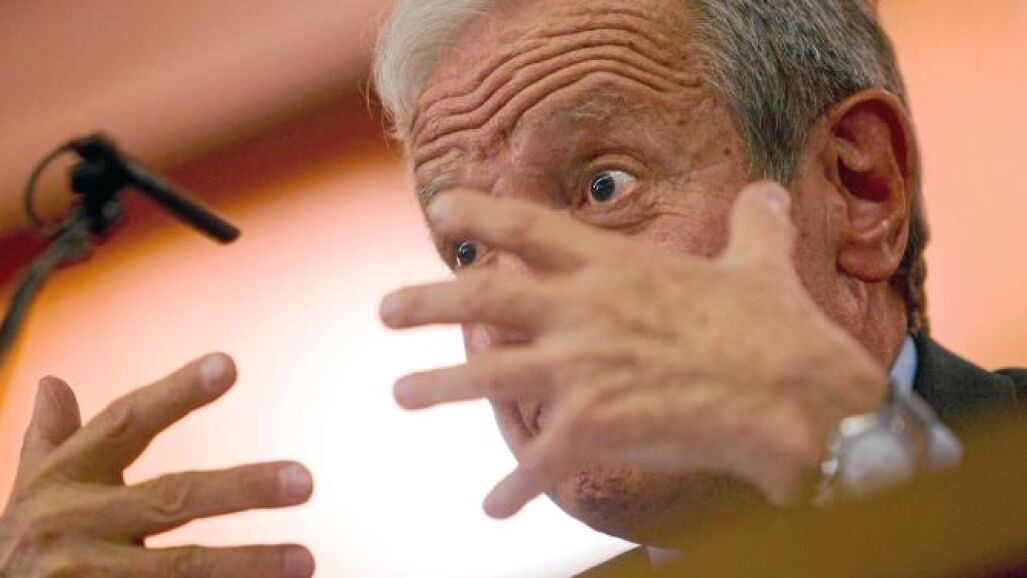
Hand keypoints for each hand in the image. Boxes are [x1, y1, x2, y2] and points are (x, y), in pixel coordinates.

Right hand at [0, 354, 314, 577]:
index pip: (125, 422)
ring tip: (305, 561)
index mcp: (63, 476)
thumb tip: (53, 383)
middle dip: (242, 489)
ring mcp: (83, 576)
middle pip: (172, 498)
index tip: (229, 364)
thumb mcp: (33, 486)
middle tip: (306, 481)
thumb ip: (52, 438)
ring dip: (248, 565)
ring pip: (181, 567)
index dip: (176, 393)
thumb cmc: (26, 538)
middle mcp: (73, 522)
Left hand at [381, 182, 887, 517]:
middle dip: (425, 302)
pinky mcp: (592, 428)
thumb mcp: (762, 263)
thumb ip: (752, 224)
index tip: (443, 208)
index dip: (481, 213)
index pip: (530, 227)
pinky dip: (512, 488)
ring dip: (438, 386)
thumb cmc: (782, 329)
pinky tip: (494, 506)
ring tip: (402, 393)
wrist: (799, 399)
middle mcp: (583, 309)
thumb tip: (767, 192)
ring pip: (486, 374)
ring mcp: (581, 369)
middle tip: (385, 310)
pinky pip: (536, 463)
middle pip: (482, 296)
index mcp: (615, 265)